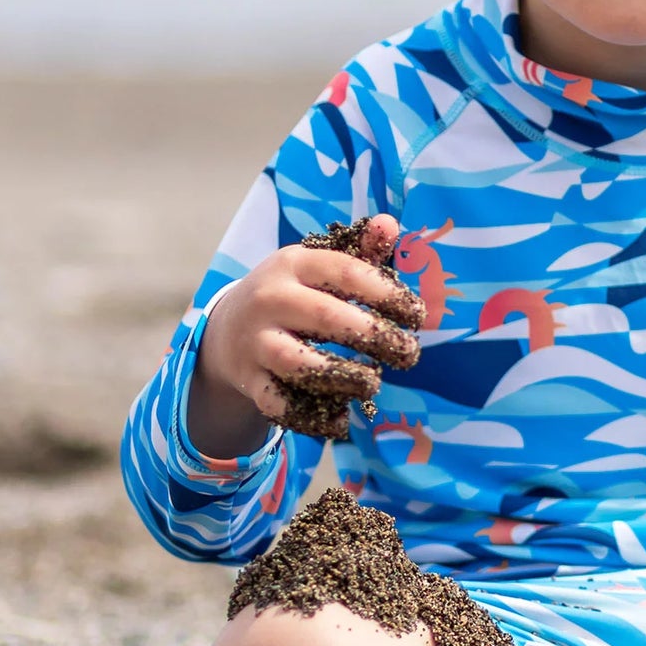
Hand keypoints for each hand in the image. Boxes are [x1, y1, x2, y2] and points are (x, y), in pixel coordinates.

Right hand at [190, 214, 426, 452]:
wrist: (227, 328)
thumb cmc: (293, 292)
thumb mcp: (317, 264)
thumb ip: (358, 249)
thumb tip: (389, 224)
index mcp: (293, 263)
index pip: (346, 272)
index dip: (387, 294)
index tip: (418, 315)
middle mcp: (270, 299)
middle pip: (326, 317)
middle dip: (374, 337)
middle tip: (409, 353)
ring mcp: (256, 340)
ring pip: (298, 362)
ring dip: (342, 376)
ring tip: (373, 384)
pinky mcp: (248, 379)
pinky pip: (278, 403)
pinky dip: (310, 416)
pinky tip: (340, 421)